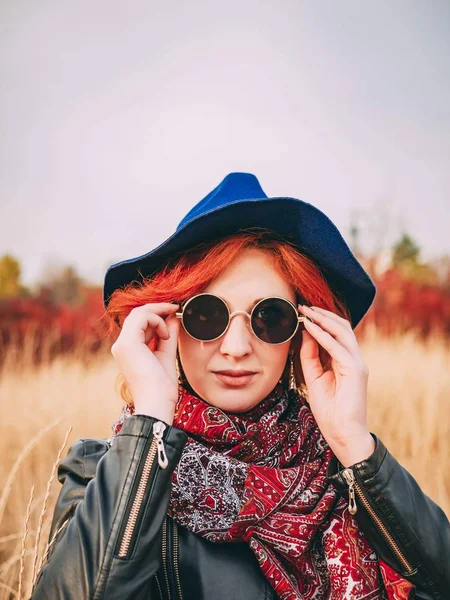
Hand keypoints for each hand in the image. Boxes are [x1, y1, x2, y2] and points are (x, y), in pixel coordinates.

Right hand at [111, 303, 180, 422]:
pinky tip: (165, 336)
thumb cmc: (161, 387)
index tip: (174, 312)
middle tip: (175, 308)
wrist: (157, 403)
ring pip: (138, 313)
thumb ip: (168, 336)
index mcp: (129, 350)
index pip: (139, 323)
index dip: (156, 314)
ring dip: (158, 315)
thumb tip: (173, 317)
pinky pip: (142, 318)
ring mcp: (122, 344)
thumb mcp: (166, 354)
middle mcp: (122, 345)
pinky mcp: (127, 344)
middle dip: (157, 309)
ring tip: (169, 332)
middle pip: (137, 314)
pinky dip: (157, 321)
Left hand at [298, 304, 374, 465]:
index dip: (321, 320)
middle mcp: (355, 359)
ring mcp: (357, 363)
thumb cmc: (330, 411)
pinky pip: (336, 347)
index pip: (337, 333)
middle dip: (322, 314)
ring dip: (322, 319)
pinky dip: (322, 334)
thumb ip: (310, 357)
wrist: (343, 434)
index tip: (303, 312)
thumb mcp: (314, 378)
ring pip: (342, 331)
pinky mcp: (355, 370)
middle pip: (342, 327)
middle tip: (303, 306)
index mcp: (347, 361)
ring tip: (305, 311)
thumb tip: (305, 334)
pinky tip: (308, 327)